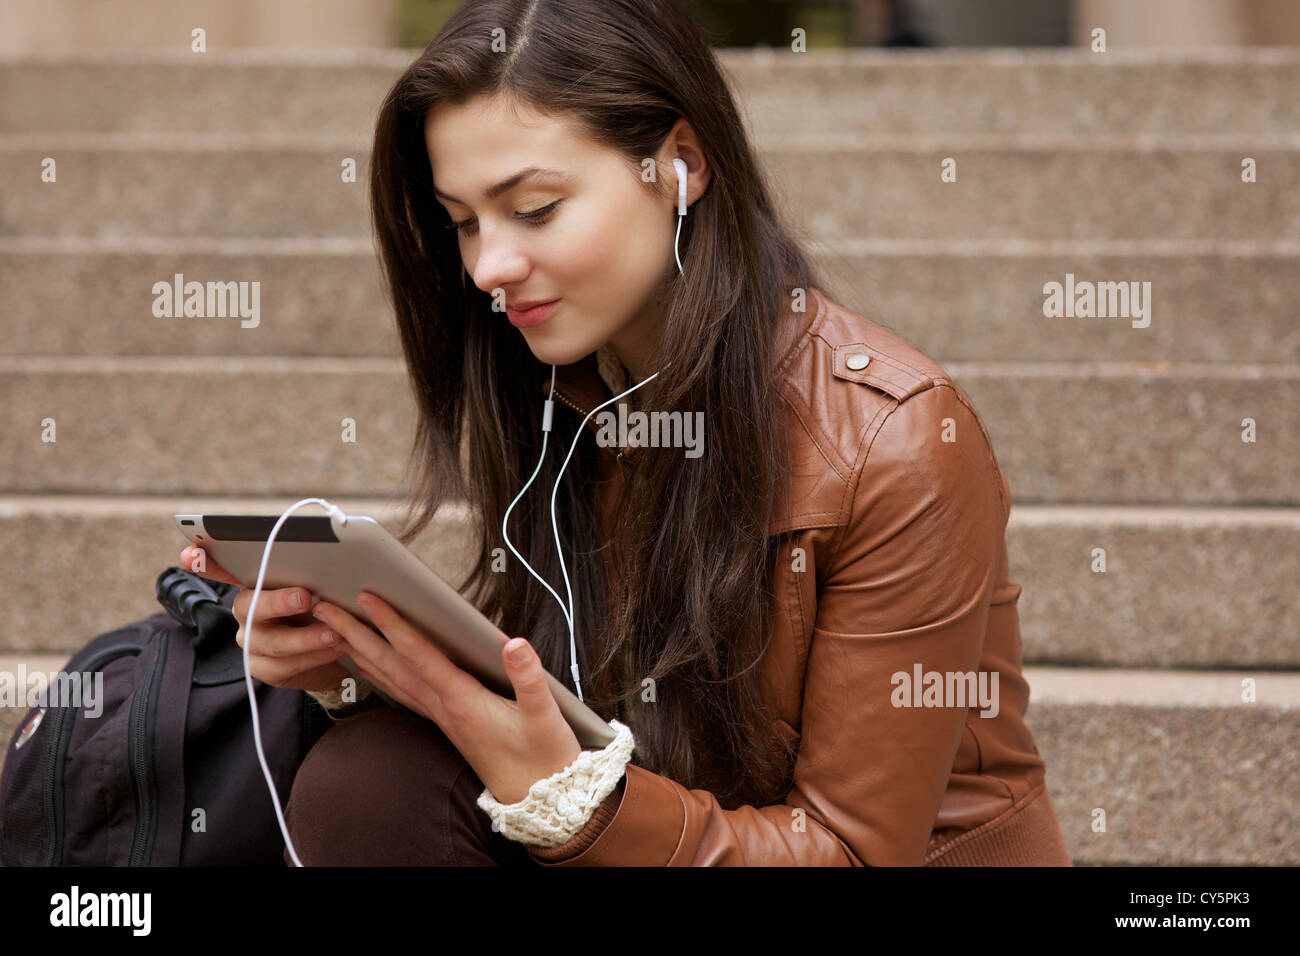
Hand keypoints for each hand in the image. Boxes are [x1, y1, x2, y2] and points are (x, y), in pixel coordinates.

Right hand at [180, 546, 350, 693]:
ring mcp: (250, 642)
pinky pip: (284, 665)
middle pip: (250, 606)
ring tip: (335, 632)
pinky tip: (337, 647)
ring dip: (306, 638)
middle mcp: (244, 611)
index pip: (222, 569)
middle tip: (305, 596)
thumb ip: (311, 574)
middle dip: (278, 602)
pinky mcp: (262, 668)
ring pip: (271, 642)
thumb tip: (326, 555)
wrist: (333, 650)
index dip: (205, 563)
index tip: (190, 554)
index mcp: (253, 584)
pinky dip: (315, 656)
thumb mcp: (320, 587)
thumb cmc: (322, 609)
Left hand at [311, 592, 582, 804]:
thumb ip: (530, 679)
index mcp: (463, 700)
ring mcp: (440, 715)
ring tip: (332, 627)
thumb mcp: (545, 716)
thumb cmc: (543, 755)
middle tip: (323, 606)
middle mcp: (443, 707)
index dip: (392, 625)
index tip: (368, 598)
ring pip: (389, 677)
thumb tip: (514, 644)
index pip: (419, 655)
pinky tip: (366, 663)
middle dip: (355, 633)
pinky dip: (378, 673)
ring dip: (358, 650)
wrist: (539, 796)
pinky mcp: (444, 721)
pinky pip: (401, 692)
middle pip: (389, 664)